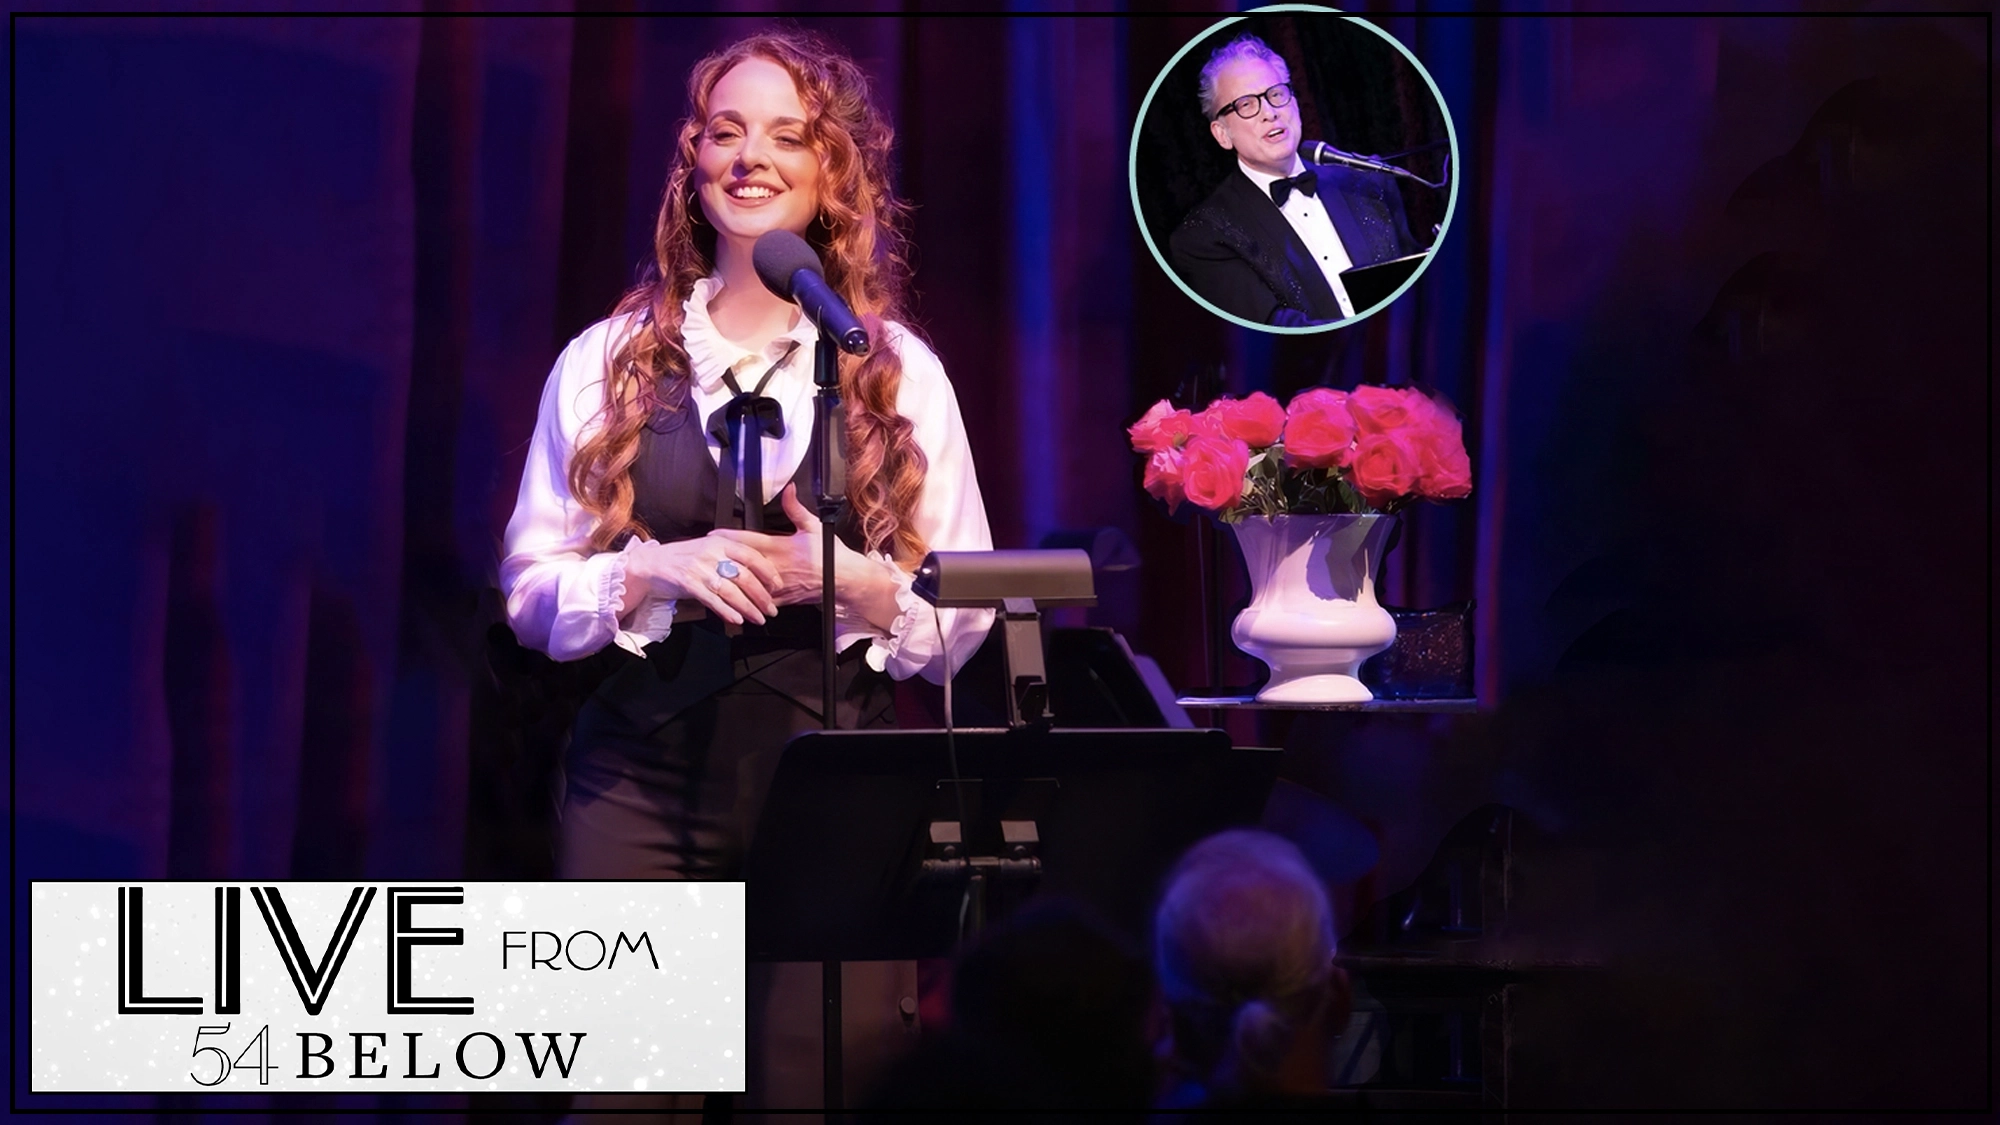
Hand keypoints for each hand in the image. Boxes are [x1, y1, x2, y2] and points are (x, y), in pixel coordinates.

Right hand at [624, 536, 779, 626]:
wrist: (652, 564)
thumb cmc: (684, 559)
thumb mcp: (709, 550)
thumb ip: (731, 558)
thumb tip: (758, 575)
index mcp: (721, 541)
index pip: (752, 555)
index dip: (768, 571)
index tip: (778, 585)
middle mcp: (712, 552)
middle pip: (745, 576)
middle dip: (762, 595)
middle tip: (772, 609)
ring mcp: (700, 568)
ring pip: (731, 590)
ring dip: (748, 607)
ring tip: (759, 618)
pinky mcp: (688, 582)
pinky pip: (713, 600)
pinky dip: (727, 611)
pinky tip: (737, 620)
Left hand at [707, 484, 834, 606]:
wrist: (844, 581)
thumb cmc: (831, 555)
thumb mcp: (814, 527)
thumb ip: (796, 508)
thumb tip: (788, 489)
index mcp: (781, 547)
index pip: (748, 541)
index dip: (727, 538)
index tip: (712, 535)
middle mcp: (775, 567)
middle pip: (741, 562)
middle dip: (721, 558)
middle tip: (704, 555)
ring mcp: (777, 585)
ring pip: (747, 583)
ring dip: (729, 579)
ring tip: (711, 575)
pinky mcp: (781, 599)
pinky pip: (758, 600)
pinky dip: (744, 598)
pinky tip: (731, 596)